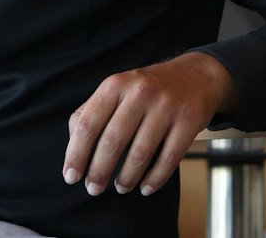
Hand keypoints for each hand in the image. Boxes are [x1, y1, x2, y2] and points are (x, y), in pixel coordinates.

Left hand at [62, 51, 238, 197]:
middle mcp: (139, 92)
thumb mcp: (116, 89)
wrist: (195, 76)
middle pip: (113, 140)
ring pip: (140, 153)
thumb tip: (72, 145)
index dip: (76, 153)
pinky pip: (168, 158)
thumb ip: (91, 111)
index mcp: (116, 84)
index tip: (70, 177)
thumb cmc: (146, 89)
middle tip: (93, 189)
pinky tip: (145, 188)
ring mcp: (166, 106)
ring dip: (126, 177)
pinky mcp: (188, 121)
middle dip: (99, 170)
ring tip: (120, 187)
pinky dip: (154, 179)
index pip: (88, 122)